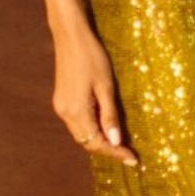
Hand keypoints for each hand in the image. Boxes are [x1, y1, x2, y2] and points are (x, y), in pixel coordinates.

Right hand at [51, 19, 137, 165]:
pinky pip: (77, 123)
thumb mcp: (105, 86)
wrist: (70, 36)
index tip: (133, 159)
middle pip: (87, 142)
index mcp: (76, 111)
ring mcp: (61, 107)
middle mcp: (65, 113)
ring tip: (119, 143)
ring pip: (81, 134)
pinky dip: (91, 129)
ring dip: (99, 140)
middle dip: (108, 149)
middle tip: (128, 154)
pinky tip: (104, 127)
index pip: (97, 142)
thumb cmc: (92, 57)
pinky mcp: (61, 100)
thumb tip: (116, 141)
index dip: (115, 152)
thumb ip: (109, 115)